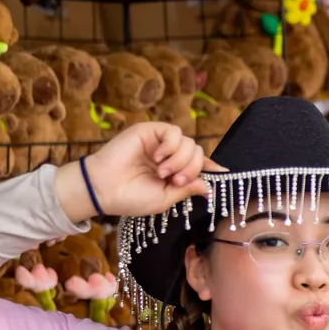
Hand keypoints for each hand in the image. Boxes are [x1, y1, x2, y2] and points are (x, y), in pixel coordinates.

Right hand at [53, 123, 215, 220]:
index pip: (198, 164)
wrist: (105, 189)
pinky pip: (174, 132)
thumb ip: (187, 188)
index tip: (223, 172)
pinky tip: (158, 158)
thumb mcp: (166, 198)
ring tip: (163, 172)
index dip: (211, 167)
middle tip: (175, 181)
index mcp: (173, 171)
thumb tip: (209, 186)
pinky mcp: (149, 131)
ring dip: (181, 160)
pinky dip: (171, 147)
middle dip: (191, 168)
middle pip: (197, 153)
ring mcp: (159, 143)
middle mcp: (168, 155)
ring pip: (189, 143)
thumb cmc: (131, 197)